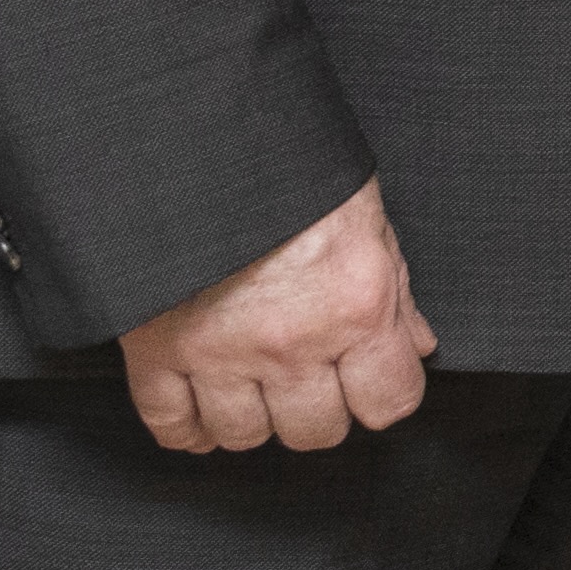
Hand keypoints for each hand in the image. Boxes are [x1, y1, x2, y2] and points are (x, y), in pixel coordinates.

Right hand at [120, 180, 438, 454]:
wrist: (200, 133)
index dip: (383, 393)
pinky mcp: (155, 349)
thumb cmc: (292, 167)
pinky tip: (200, 409)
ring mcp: (218, 352)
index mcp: (355, 307)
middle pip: (314, 431)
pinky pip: (170, 424)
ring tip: (255, 387)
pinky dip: (186, 428)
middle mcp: (291, 343)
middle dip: (318, 411)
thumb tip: (416, 344)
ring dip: (254, 419)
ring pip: (244, 436)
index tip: (370, 379)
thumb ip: (394, 291)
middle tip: (310, 380)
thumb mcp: (367, 217)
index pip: (389, 403)